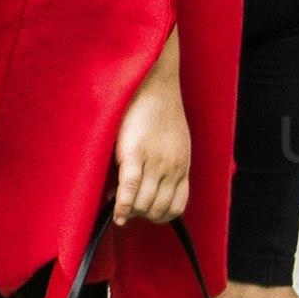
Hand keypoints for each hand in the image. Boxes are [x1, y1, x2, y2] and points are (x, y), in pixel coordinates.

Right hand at [109, 59, 192, 227]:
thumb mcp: (174, 141)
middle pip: (158, 209)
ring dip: (131, 212)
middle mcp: (172, 167)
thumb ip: (165, 165)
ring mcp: (154, 161)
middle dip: (142, 215)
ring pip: (144, 203)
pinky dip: (122, 206)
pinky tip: (115, 213)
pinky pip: (129, 189)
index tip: (147, 214)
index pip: (177, 206)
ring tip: (119, 207)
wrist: (153, 81)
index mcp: (183, 165)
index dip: (160, 216)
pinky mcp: (133, 153)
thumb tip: (145, 188)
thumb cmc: (159, 108)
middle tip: (128, 210)